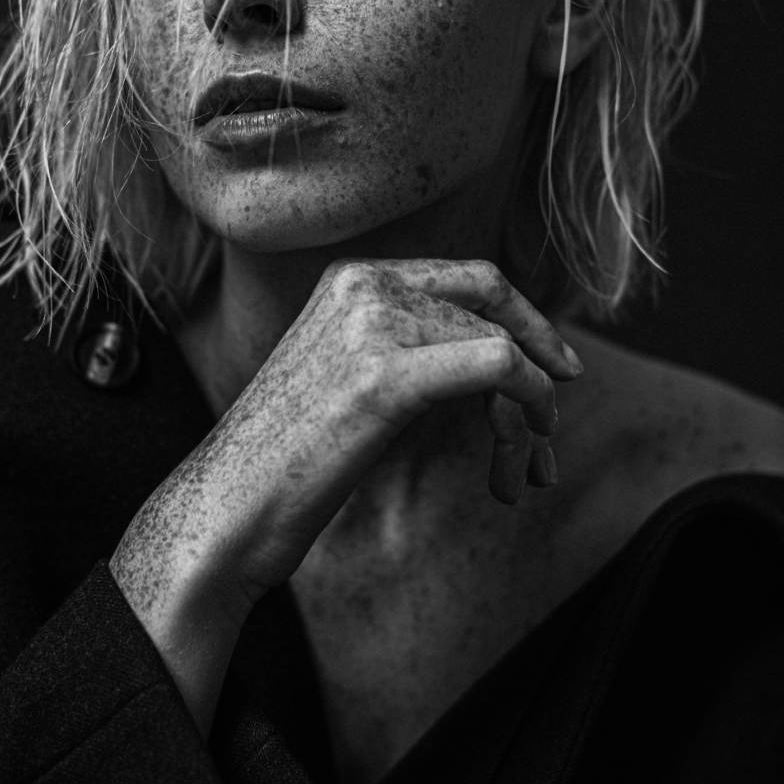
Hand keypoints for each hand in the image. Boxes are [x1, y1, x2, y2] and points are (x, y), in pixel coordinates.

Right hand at [110, 258, 580, 727]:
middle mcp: (362, 283)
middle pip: (492, 299)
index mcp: (349, 276)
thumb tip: (493, 351)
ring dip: (527, 411)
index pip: (468, 277)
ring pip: (500, 342)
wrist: (228, 506)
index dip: (525, 319)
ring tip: (520, 471)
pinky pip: (499, 367)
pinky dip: (529, 404)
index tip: (556, 368)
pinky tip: (520, 452)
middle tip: (551, 424)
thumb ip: (405, 345)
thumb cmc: (286, 459)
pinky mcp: (387, 375)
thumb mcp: (345, 375)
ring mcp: (372, 323)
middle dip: (539, 357)